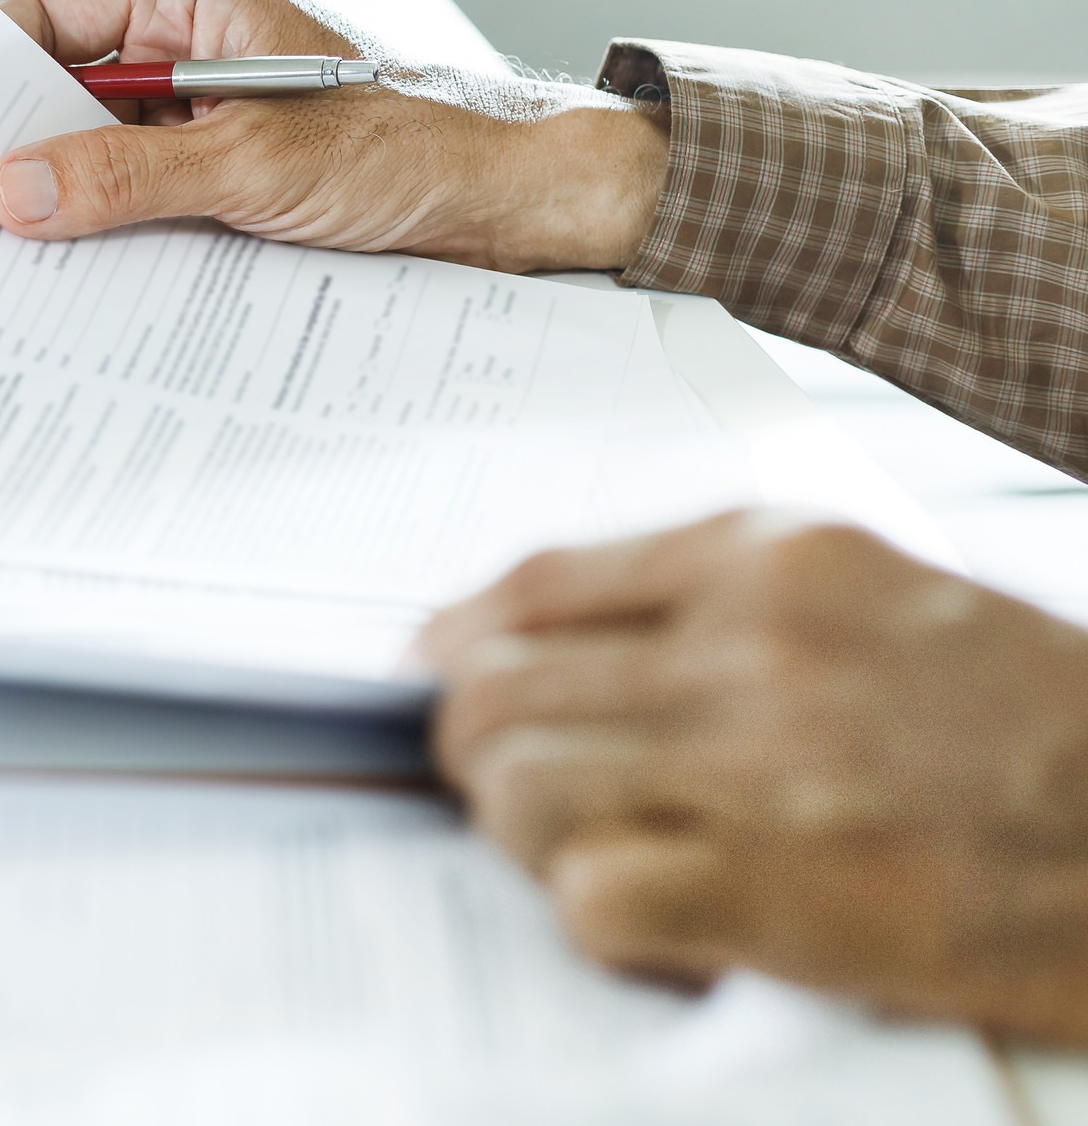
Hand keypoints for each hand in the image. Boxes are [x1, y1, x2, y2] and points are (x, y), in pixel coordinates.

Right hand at [0, 0, 668, 272]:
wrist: (511, 208)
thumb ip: (127, 176)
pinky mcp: (219, 183)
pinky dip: (109, 242)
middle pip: (59, 96)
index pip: (44, 19)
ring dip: (66, 209)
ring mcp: (198, 121)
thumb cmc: (412, 146)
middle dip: (16, 154)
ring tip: (3, 264)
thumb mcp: (254, 163)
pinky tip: (77, 286)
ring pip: (94, 160)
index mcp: (186, 0)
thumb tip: (11, 190)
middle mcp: (183, 51)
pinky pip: (136, 206)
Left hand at [425, 510, 1087, 1041]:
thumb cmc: (1031, 717)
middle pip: (500, 685)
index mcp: (773, 557)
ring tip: (566, 845)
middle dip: (471, 740)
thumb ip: (724, 588)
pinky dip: (589, 910)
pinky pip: (595, 895)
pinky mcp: (785, 895)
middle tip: (499, 779)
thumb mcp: (883, 588)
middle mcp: (750, 649)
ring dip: (516, 826)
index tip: (439, 666)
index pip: (539, 584)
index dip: (461, 636)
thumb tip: (547, 621)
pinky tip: (643, 910)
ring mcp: (762, 772)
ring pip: (520, 784)